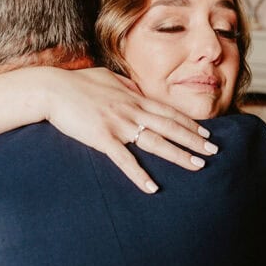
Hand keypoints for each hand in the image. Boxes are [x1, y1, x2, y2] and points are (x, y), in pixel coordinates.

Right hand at [42, 67, 217, 192]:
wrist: (51, 89)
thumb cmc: (77, 83)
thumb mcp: (107, 78)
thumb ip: (125, 85)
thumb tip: (136, 88)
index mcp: (134, 97)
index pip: (169, 112)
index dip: (190, 124)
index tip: (206, 133)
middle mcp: (132, 110)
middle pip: (170, 127)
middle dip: (194, 140)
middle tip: (214, 152)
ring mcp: (119, 124)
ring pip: (156, 142)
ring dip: (179, 155)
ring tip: (197, 166)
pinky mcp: (102, 138)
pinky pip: (125, 160)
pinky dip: (139, 175)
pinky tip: (152, 187)